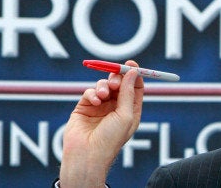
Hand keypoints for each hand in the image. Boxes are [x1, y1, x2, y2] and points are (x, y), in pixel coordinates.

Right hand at [59, 60, 144, 187]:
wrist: (86, 155)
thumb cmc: (110, 140)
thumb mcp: (126, 115)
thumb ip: (128, 92)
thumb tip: (133, 72)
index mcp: (130, 111)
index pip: (135, 88)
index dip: (134, 75)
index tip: (131, 64)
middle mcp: (116, 108)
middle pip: (119, 83)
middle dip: (117, 78)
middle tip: (115, 80)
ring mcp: (100, 107)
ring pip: (104, 85)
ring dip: (104, 86)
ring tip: (103, 95)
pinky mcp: (84, 107)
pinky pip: (90, 92)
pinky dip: (92, 93)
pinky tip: (94, 101)